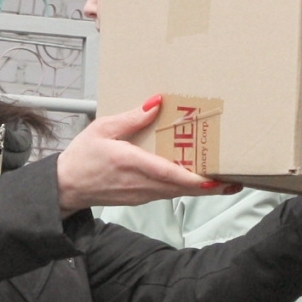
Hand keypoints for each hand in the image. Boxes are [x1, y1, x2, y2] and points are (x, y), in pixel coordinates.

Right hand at [55, 97, 233, 213]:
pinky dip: (185, 188)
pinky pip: (167, 193)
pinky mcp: (141, 198)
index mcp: (131, 164)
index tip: (214, 178)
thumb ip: (131, 117)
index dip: (194, 179)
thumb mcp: (103, 129)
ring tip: (224, 180)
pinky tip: (196, 180)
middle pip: (181, 188)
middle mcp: (140, 184)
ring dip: (200, 189)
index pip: (169, 174)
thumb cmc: (82, 157)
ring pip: (177, 192)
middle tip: (235, 180)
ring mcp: (142, 194)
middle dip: (209, 187)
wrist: (66, 186)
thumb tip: (155, 103)